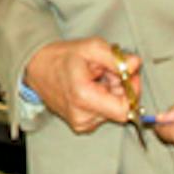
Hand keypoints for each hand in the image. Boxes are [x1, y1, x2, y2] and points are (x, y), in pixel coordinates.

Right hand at [22, 38, 137, 134]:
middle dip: (120, 88)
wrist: (37, 68)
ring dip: (111, 93)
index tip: (128, 77)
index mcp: (84, 97)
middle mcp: (82, 115)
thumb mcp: (91, 48)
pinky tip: (92, 87)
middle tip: (108, 71)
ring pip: (112, 111)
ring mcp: (80, 123)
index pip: (124, 110)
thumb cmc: (61, 57)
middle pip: (120, 108)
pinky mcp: (80, 125)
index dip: (132, 92)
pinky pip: (103, 114)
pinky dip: (103, 99)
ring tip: (97, 77)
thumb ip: (116, 58)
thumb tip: (135, 64)